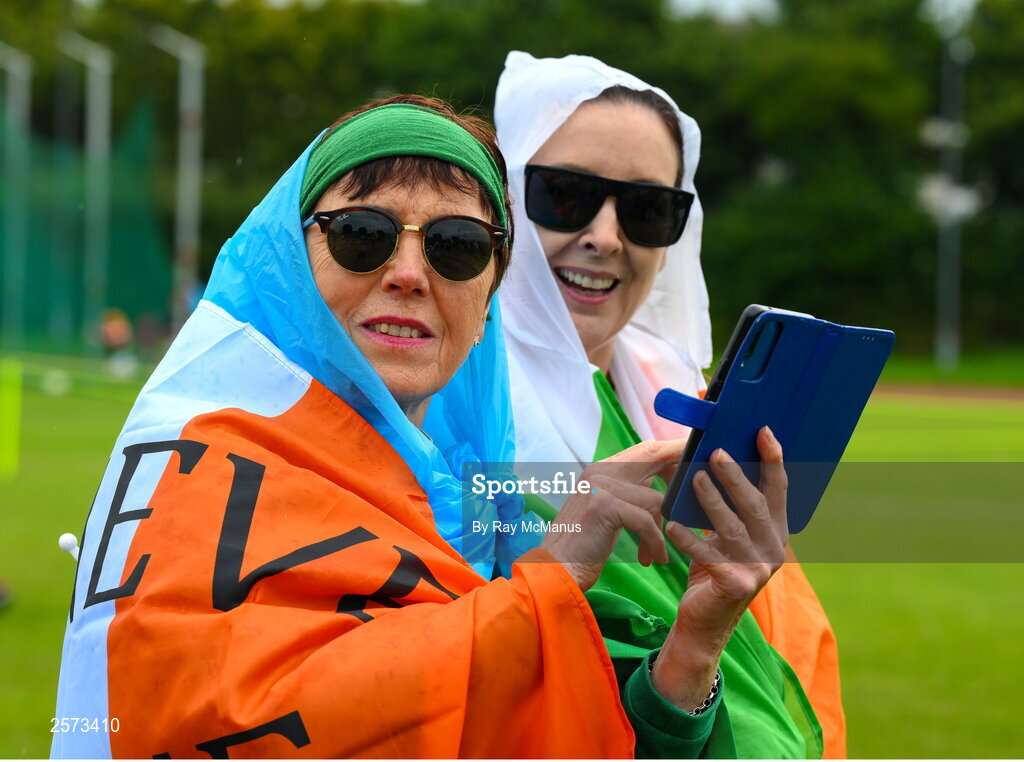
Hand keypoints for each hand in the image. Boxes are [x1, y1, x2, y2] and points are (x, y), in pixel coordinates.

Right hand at [539, 439, 686, 591]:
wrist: (554, 573)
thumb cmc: (583, 549)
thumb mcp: (607, 514)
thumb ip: (629, 495)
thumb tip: (659, 488)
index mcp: (601, 469)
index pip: (645, 449)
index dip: (674, 450)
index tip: (699, 453)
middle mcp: (599, 470)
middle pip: (653, 456)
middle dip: (682, 467)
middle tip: (704, 482)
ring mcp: (600, 485)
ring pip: (655, 499)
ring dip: (662, 531)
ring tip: (656, 553)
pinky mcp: (603, 505)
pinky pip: (647, 520)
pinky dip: (654, 542)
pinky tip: (652, 559)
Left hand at [651, 426, 787, 710]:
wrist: (704, 621)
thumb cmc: (713, 568)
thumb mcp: (726, 535)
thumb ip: (730, 506)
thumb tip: (716, 459)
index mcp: (775, 531)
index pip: (778, 489)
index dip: (772, 459)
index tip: (763, 431)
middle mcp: (773, 548)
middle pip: (754, 504)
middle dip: (735, 476)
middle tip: (715, 452)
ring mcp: (757, 570)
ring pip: (731, 527)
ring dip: (711, 500)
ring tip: (692, 478)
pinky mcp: (735, 585)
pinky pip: (709, 556)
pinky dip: (689, 539)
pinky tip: (672, 524)